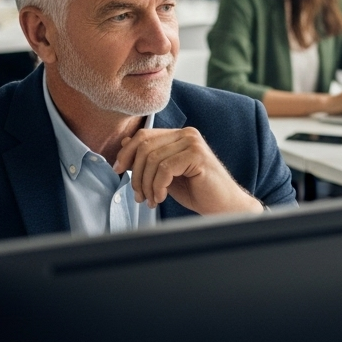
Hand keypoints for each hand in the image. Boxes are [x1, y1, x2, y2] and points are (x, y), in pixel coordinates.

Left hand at [114, 128, 262, 214]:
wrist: (224, 206)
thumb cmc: (197, 192)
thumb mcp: (166, 175)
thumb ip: (149, 160)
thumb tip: (124, 145)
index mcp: (179, 135)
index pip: (143, 136)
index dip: (126, 153)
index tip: (118, 170)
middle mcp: (187, 134)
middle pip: (145, 146)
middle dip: (135, 173)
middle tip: (138, 195)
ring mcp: (193, 143)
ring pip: (153, 159)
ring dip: (146, 184)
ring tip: (151, 200)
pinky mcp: (198, 155)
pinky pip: (165, 169)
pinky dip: (157, 186)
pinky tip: (160, 198)